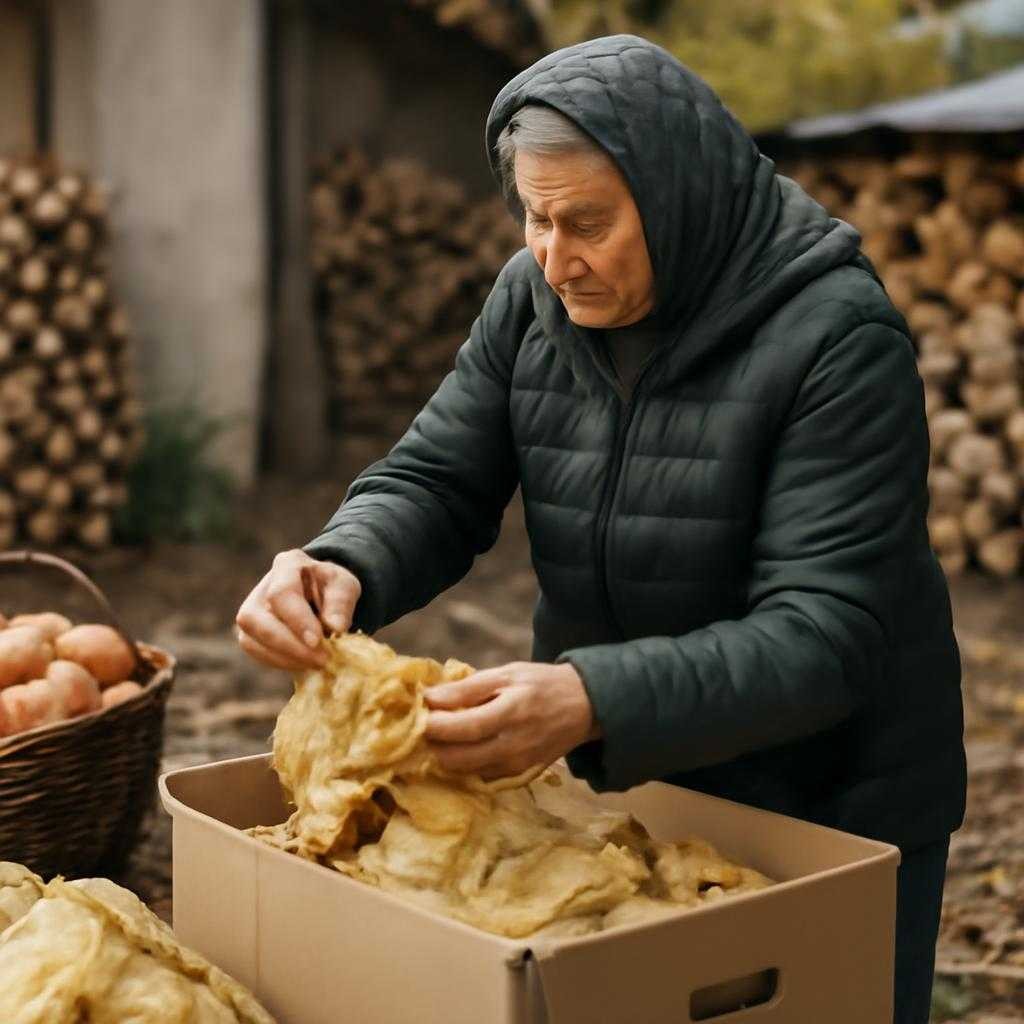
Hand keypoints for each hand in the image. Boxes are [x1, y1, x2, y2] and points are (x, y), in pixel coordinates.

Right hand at [235, 549, 360, 669]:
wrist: (321, 594)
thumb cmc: (332, 588)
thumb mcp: (345, 587)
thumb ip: (341, 603)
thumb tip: (337, 627)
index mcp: (287, 565)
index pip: (281, 594)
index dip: (297, 620)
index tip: (317, 641)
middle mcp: (262, 587)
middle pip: (255, 619)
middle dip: (288, 645)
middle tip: (321, 660)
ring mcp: (250, 611)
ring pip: (251, 640)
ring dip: (285, 658)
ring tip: (316, 663)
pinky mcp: (250, 633)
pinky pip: (257, 652)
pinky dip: (281, 662)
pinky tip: (305, 664)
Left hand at [423, 660, 599, 780]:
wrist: (584, 706)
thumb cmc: (542, 683)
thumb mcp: (507, 674)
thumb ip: (467, 687)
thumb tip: (430, 697)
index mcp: (511, 712)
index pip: (464, 728)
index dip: (435, 725)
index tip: (420, 713)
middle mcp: (514, 745)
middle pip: (459, 758)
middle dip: (434, 745)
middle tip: (427, 727)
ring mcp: (517, 765)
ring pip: (466, 771)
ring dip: (447, 756)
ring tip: (445, 735)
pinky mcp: (519, 776)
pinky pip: (481, 776)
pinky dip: (466, 764)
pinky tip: (465, 746)